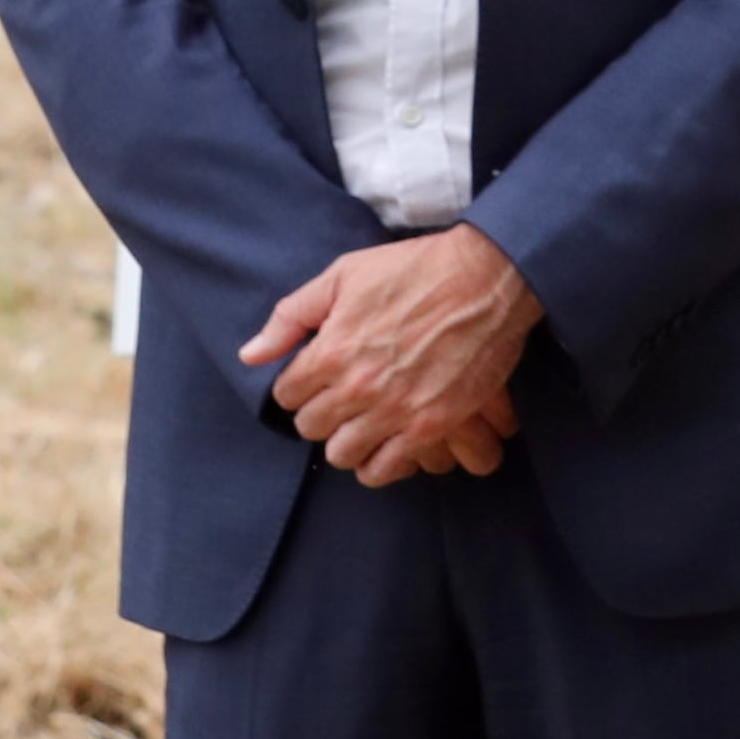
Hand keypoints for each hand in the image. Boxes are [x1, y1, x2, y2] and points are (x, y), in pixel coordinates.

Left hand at [242, 224, 539, 488]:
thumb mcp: (344, 275)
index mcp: (330, 350)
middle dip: (321, 414)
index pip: (287, 395)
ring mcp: (394, 410)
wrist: (489, 277)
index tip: (316, 379)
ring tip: (362, 424)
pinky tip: (386, 444)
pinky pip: (386, 469)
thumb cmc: (416, 269)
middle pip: (311, 428)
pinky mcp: (431, 425)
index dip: (299, 386)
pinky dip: (379, 464)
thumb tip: (251, 355)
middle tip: (341, 399)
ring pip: (343, 454)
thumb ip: (291, 316)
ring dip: (347, 441)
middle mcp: (356, 387)